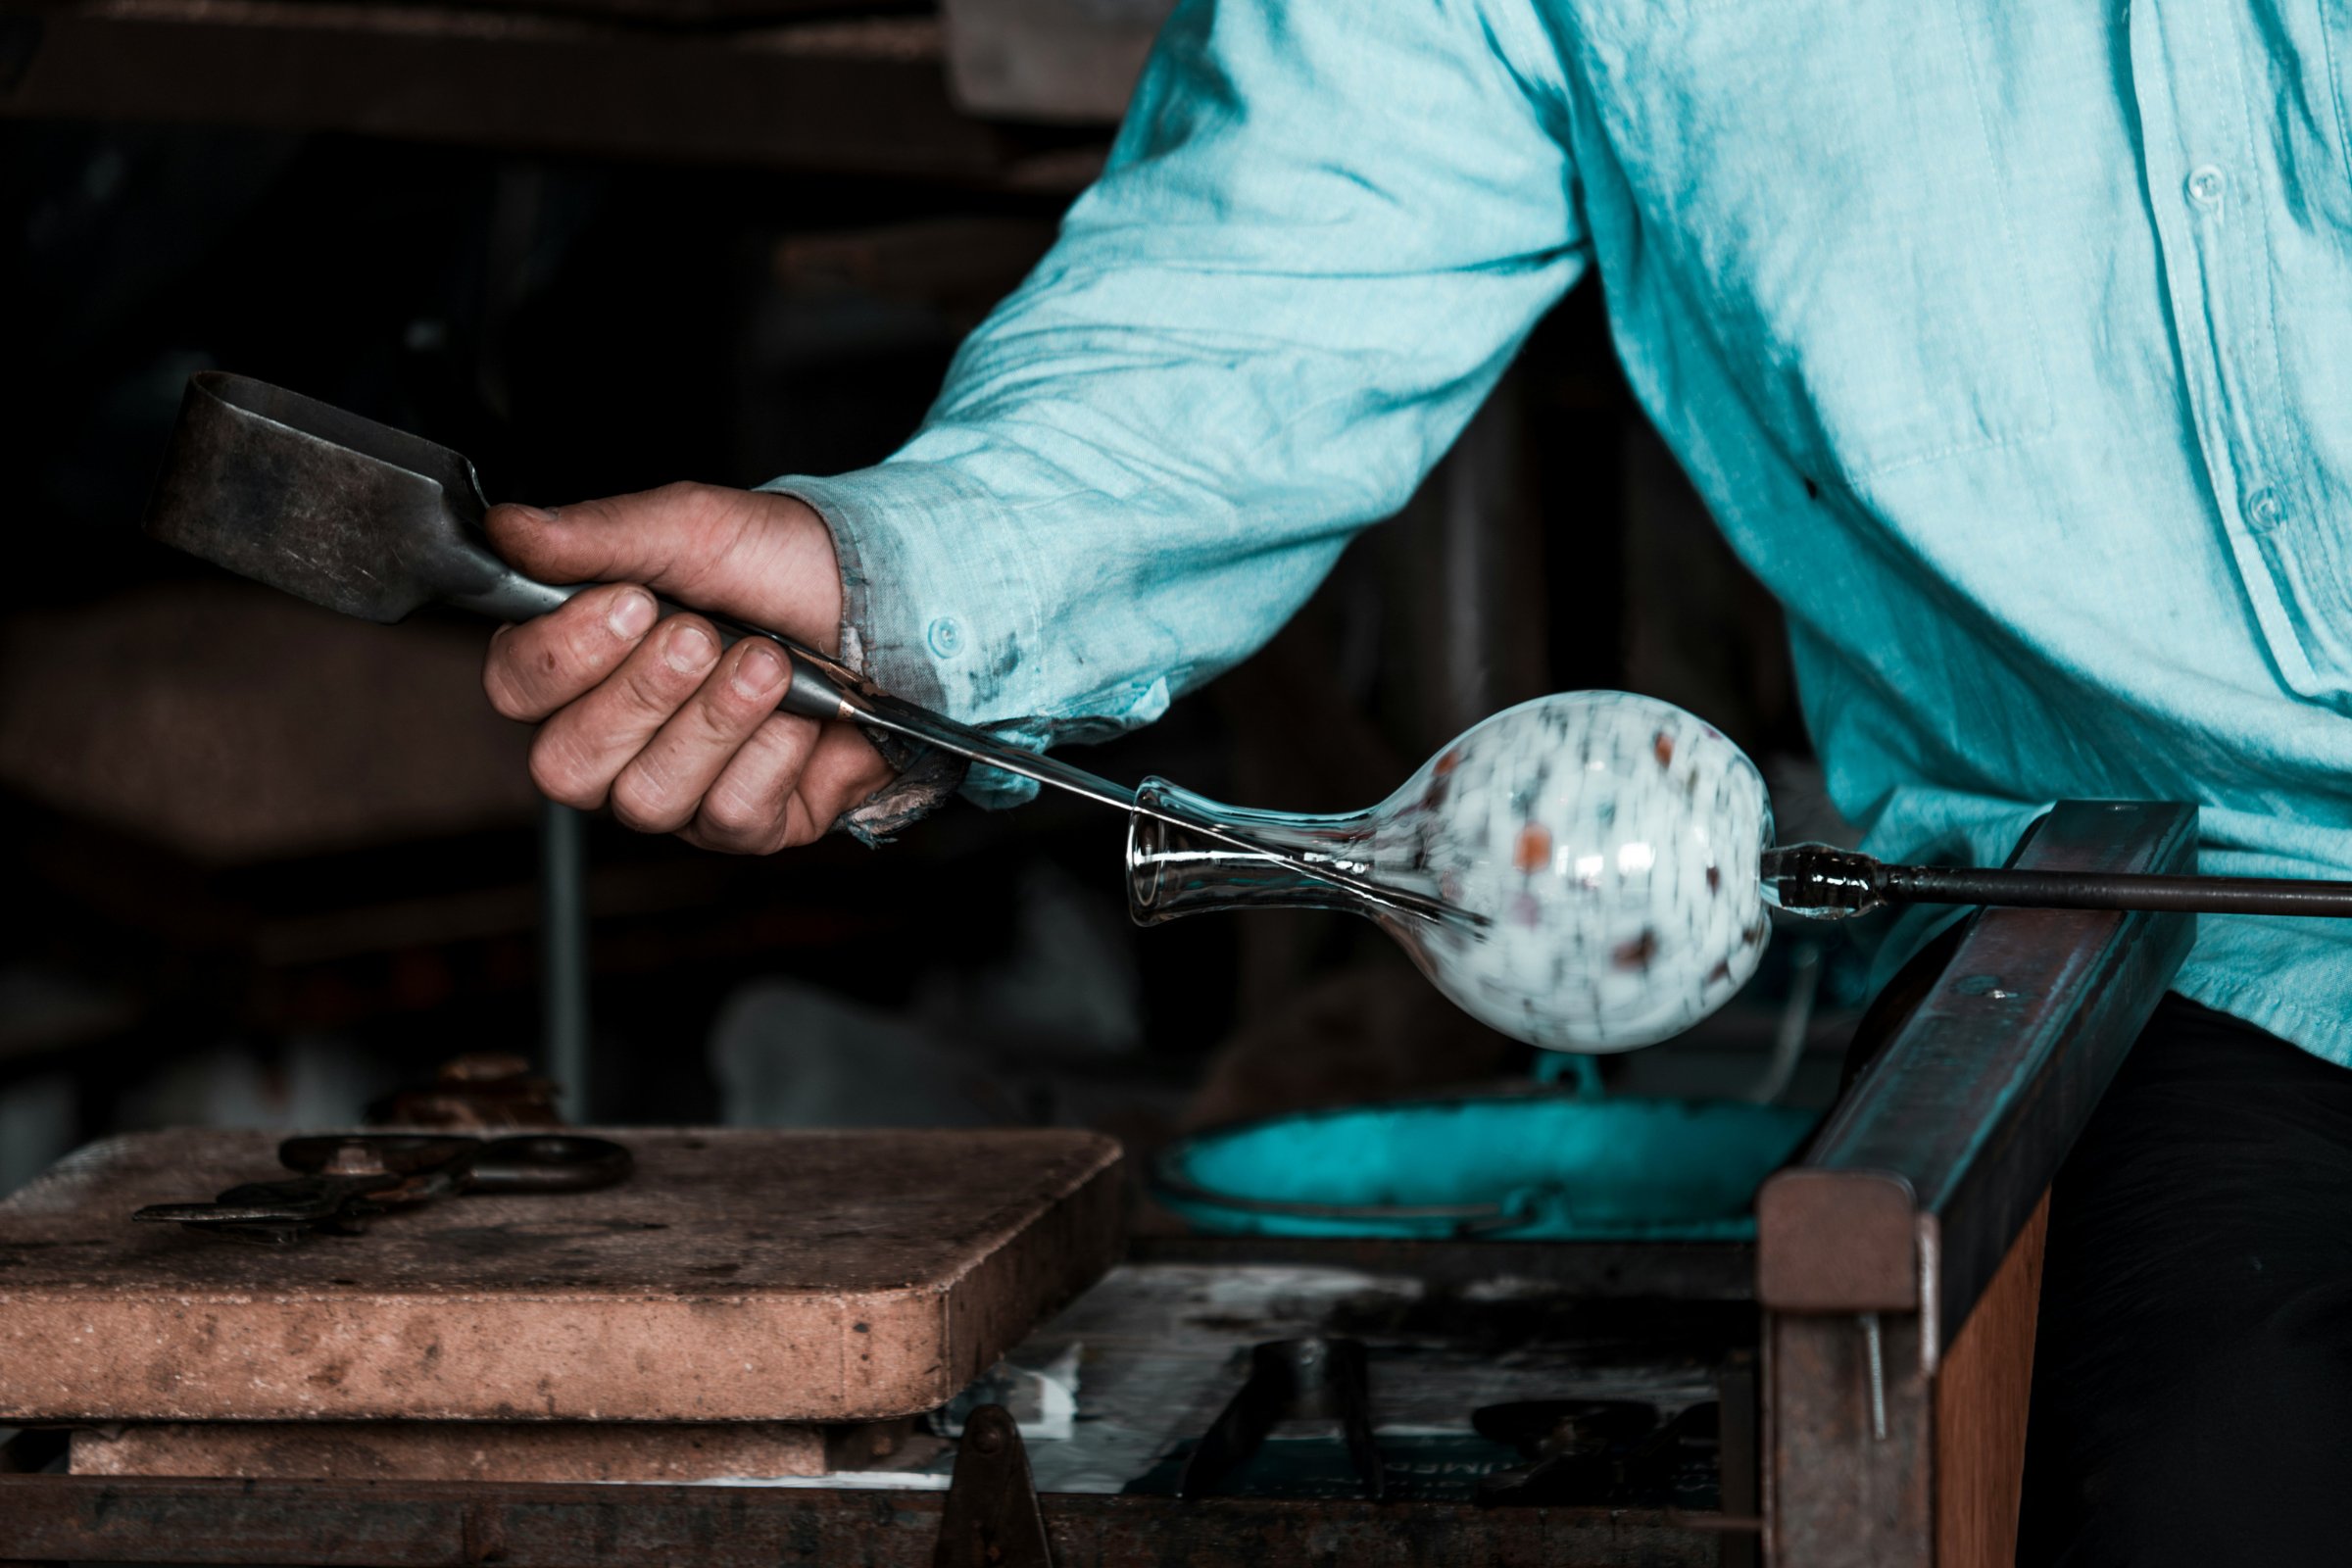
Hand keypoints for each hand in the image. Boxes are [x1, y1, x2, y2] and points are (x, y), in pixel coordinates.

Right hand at [480, 483, 894, 850]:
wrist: (892, 604)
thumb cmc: (785, 567)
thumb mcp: (694, 528)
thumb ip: (598, 535)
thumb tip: (509, 531)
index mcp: (584, 662)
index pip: (516, 689)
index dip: (563, 656)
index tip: (631, 604)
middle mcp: (617, 738)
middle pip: (567, 764)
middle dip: (644, 694)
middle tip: (702, 635)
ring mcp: (678, 789)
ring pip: (647, 797)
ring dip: (716, 721)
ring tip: (769, 663)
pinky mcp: (744, 824)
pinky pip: (728, 816)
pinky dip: (772, 755)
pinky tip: (801, 715)